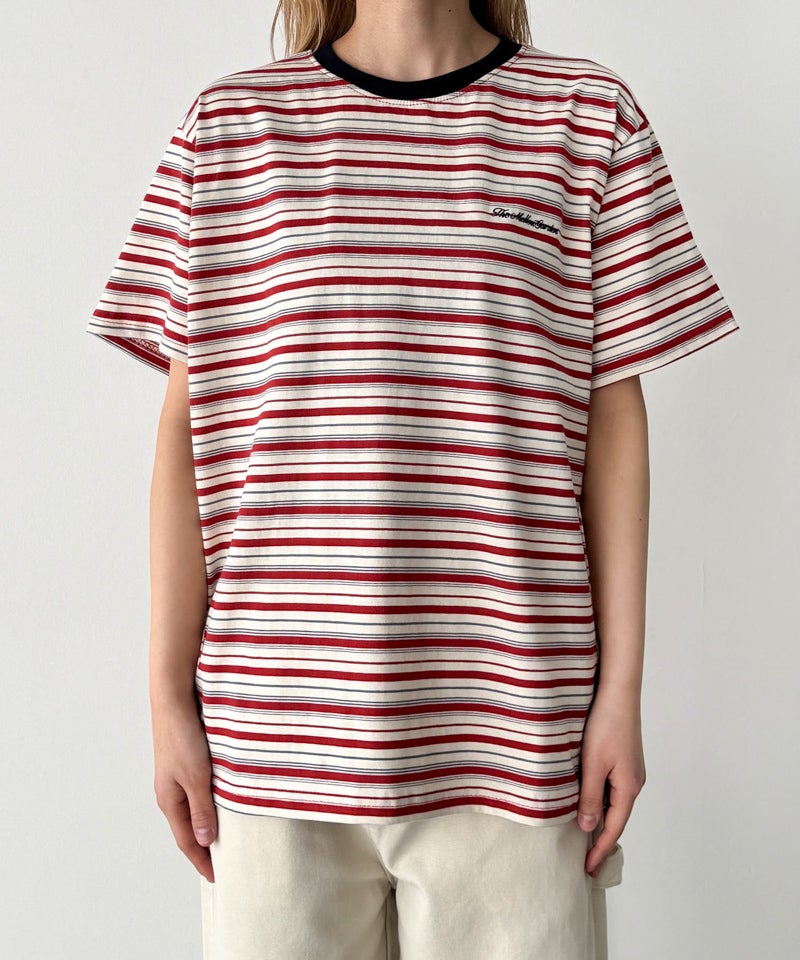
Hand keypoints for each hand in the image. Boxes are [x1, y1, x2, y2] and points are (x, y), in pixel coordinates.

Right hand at [152, 698, 217, 882]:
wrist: (174, 698)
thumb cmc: (183, 736)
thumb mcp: (196, 777)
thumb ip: (202, 809)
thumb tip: (206, 841)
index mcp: (169, 800)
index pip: (187, 840)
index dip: (202, 860)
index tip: (217, 878)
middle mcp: (171, 791)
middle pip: (189, 826)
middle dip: (205, 846)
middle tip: (224, 862)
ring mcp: (178, 775)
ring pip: (195, 807)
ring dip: (208, 822)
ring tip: (227, 836)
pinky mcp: (187, 760)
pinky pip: (199, 789)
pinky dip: (210, 801)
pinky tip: (225, 800)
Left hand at [576, 684, 645, 876]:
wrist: (618, 692)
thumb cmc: (605, 725)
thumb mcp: (592, 764)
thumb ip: (589, 797)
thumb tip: (587, 828)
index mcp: (629, 788)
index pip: (613, 829)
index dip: (600, 850)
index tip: (588, 870)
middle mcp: (634, 782)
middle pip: (616, 818)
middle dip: (601, 838)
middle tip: (584, 859)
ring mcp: (631, 770)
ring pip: (613, 802)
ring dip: (599, 817)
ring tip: (582, 834)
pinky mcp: (624, 758)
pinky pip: (612, 787)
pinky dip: (600, 799)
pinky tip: (586, 799)